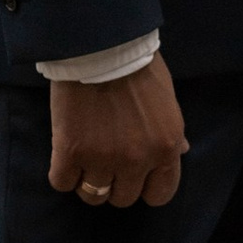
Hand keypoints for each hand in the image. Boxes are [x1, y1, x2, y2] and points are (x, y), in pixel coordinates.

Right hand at [49, 58, 188, 209]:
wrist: (101, 44)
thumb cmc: (138, 66)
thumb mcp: (167, 101)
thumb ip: (173, 132)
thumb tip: (181, 152)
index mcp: (166, 148)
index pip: (160, 194)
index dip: (144, 187)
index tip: (134, 176)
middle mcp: (137, 160)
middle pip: (123, 198)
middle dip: (114, 182)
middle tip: (104, 160)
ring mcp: (103, 158)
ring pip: (92, 196)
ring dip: (87, 181)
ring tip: (83, 160)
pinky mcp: (70, 152)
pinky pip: (62, 182)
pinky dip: (62, 173)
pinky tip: (65, 155)